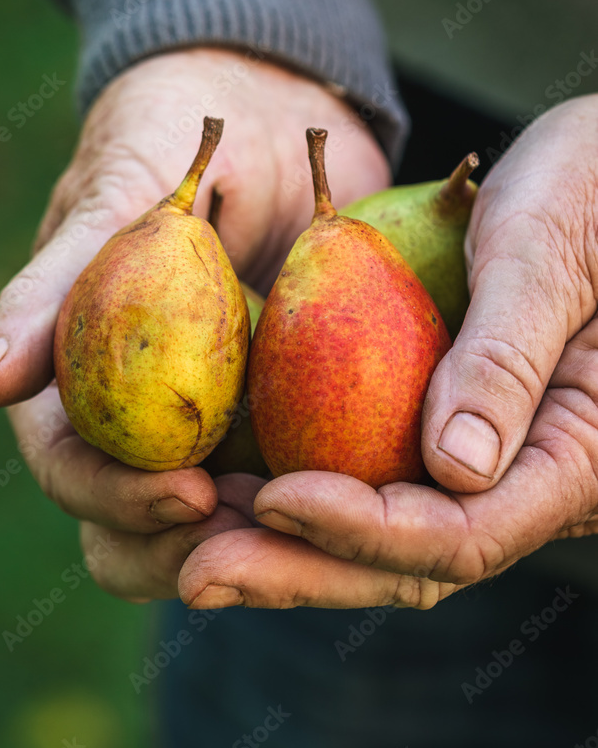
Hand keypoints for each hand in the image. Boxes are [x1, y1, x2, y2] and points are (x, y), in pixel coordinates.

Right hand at [0, 48, 389, 600]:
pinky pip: (287, 465)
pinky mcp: (275, 400)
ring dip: (246, 535)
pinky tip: (355, 494)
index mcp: (75, 363)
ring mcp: (206, 406)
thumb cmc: (173, 128)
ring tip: (306, 527)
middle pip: (127, 515)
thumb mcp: (116, 192)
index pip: (70, 462)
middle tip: (253, 530)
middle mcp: (134, 399)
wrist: (269, 100)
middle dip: (177, 543)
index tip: (190, 493)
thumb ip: (52, 289)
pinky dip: (310, 491)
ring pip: (205, 513)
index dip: (114, 496)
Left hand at [169, 95, 597, 610]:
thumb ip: (508, 358)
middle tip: (197, 573)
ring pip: (378, 535)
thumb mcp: (550, 254)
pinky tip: (227, 483)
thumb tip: (454, 470)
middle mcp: (523, 478)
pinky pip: (367, 478)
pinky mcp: (437, 426)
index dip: (362, 529)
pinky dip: (298, 491)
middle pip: (406, 559)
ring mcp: (480, 459)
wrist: (590, 173)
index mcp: (575, 457)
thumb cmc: (589, 187)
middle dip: (300, 567)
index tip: (274, 498)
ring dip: (284, 545)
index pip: (462, 531)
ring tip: (190, 543)